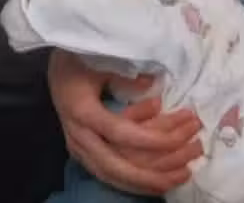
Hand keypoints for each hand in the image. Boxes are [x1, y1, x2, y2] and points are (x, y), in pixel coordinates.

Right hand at [48, 50, 202, 194]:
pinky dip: (134, 183)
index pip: (120, 133)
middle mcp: (79, 136)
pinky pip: (109, 175)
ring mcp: (79, 148)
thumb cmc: (79, 59)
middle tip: (186, 171)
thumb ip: (124, 75)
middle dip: (152, 173)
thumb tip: (151, 85)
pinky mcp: (83, 153)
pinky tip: (157, 184)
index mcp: (83, 111)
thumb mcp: (100, 60)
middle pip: (115, 166)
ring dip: (146, 181)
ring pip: (112, 176)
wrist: (57, 69)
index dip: (151, 139)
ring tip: (180, 178)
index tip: (180, 138)